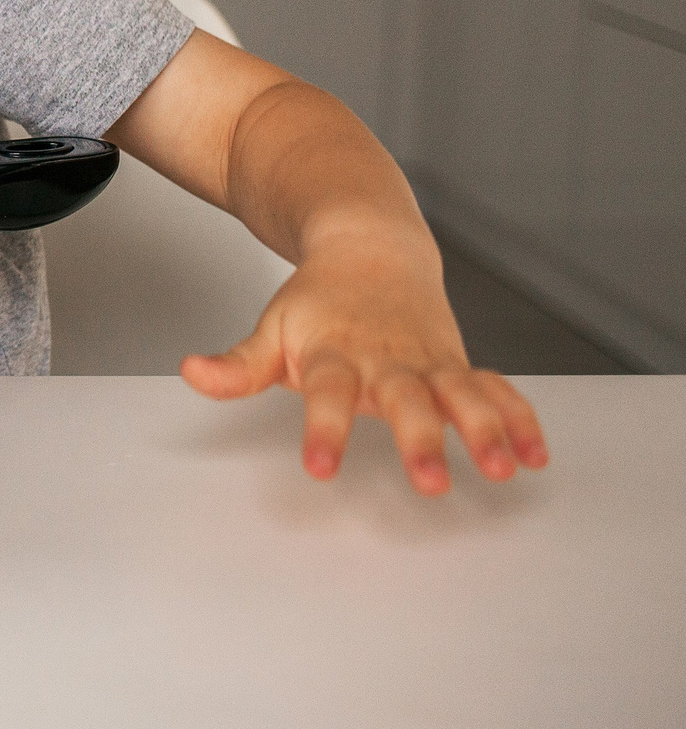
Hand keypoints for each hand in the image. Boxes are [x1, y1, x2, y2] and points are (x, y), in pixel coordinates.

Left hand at [182, 229, 548, 494]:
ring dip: (485, 430)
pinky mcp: (458, 363)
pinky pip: (496, 388)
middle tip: (430, 483)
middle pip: (405, 399)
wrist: (368, 245)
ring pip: (461, 393)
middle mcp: (386, 359)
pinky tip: (535, 455)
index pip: (325, 394)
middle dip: (420, 440)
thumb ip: (237, 365)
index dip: (323, 430)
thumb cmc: (317, 302)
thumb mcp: (272, 329)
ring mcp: (427, 361)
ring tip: (502, 468)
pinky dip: (519, 417)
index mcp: (334, 354)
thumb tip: (191, 373)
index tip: (319, 468)